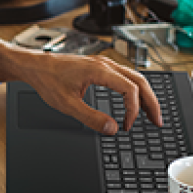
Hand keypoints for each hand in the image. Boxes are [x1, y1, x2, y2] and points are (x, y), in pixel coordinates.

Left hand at [14, 51, 162, 134]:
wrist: (35, 65)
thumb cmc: (47, 80)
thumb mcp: (67, 105)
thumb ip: (90, 118)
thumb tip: (112, 129)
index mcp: (99, 71)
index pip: (130, 89)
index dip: (133, 110)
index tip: (127, 125)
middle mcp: (104, 64)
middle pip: (140, 81)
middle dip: (151, 102)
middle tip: (157, 121)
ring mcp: (103, 64)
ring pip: (134, 77)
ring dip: (145, 95)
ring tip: (151, 113)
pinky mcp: (99, 67)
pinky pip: (125, 76)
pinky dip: (135, 89)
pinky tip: (134, 100)